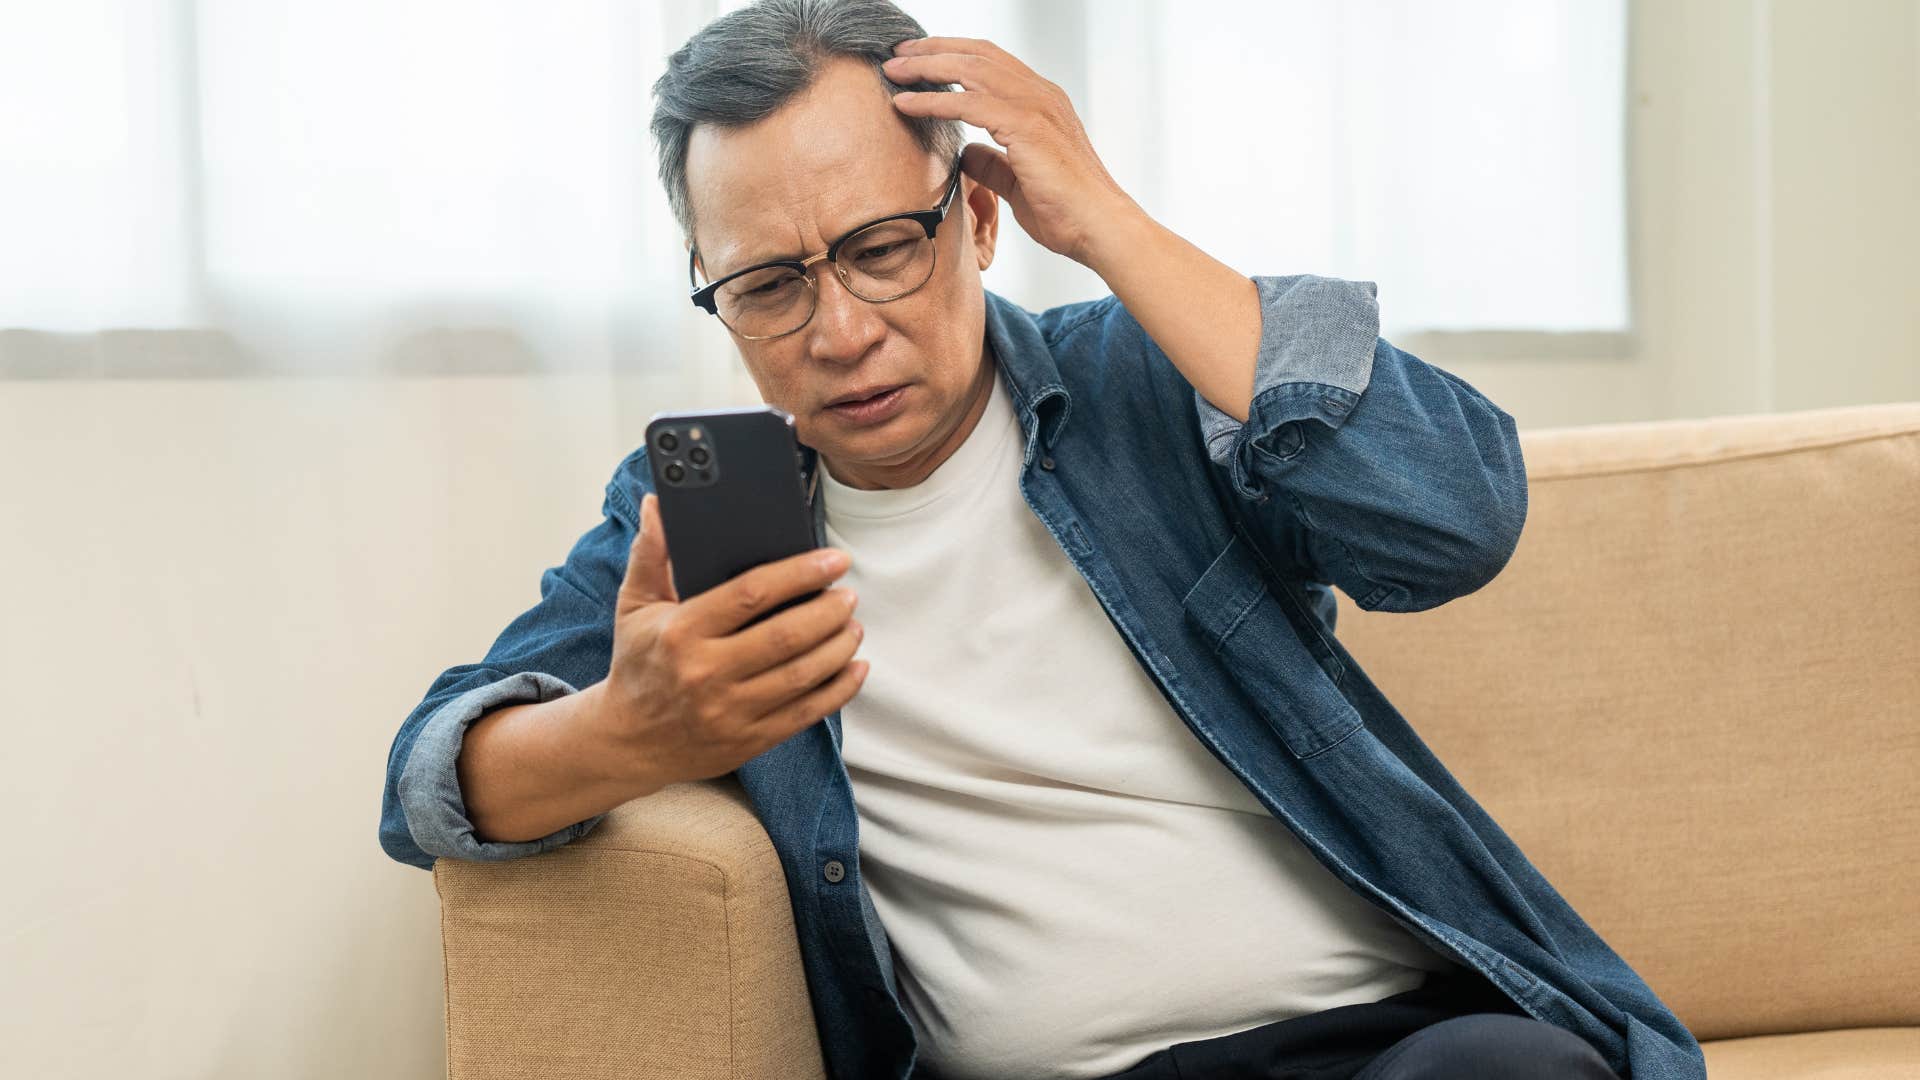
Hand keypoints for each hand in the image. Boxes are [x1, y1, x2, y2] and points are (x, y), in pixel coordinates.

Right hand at [594, 492, 869, 789]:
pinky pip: (806, 713)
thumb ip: (650, 554)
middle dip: (829, 611)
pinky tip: (855, 668)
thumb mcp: (634, 606)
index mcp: (682, 632)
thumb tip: (657, 505)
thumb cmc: (638, 664)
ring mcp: (729, 712)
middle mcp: (706, 673)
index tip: (833, 560)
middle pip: (786, 636)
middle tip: (849, 595)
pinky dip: (839, 690)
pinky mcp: (749, 740)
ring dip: (839, 647)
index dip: (799, 573)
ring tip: (854, 626)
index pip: (751, 594)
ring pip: (802, 675)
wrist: (629, 742)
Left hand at [884, 36, 1142, 266]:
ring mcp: (1036, 107)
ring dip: (926, 68)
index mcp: (1042, 102)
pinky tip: (906, 103)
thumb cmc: (1066, 212)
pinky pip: (968, 103)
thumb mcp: (1017, 182)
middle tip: (896, 55)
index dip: (952, 55)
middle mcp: (1041, 95)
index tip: (917, 61)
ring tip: (893, 70)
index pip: (991, 62)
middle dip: (933, 51)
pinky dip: (933, 100)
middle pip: (978, 55)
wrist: (1099, 230)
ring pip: (970, 70)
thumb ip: (992, 164)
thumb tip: (965, 153)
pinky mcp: (1026, 128)